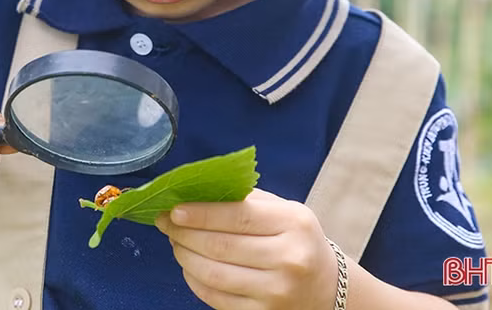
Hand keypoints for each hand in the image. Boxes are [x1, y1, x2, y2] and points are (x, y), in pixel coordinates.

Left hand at [155, 189, 338, 309]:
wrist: (326, 286)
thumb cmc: (296, 239)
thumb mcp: (283, 210)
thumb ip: (244, 199)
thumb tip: (195, 193)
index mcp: (294, 223)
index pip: (238, 216)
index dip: (201, 213)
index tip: (174, 210)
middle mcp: (289, 259)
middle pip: (221, 246)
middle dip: (184, 233)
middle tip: (165, 223)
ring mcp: (277, 291)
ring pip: (214, 274)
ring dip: (185, 256)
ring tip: (175, 242)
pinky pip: (216, 297)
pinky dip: (194, 280)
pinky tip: (189, 266)